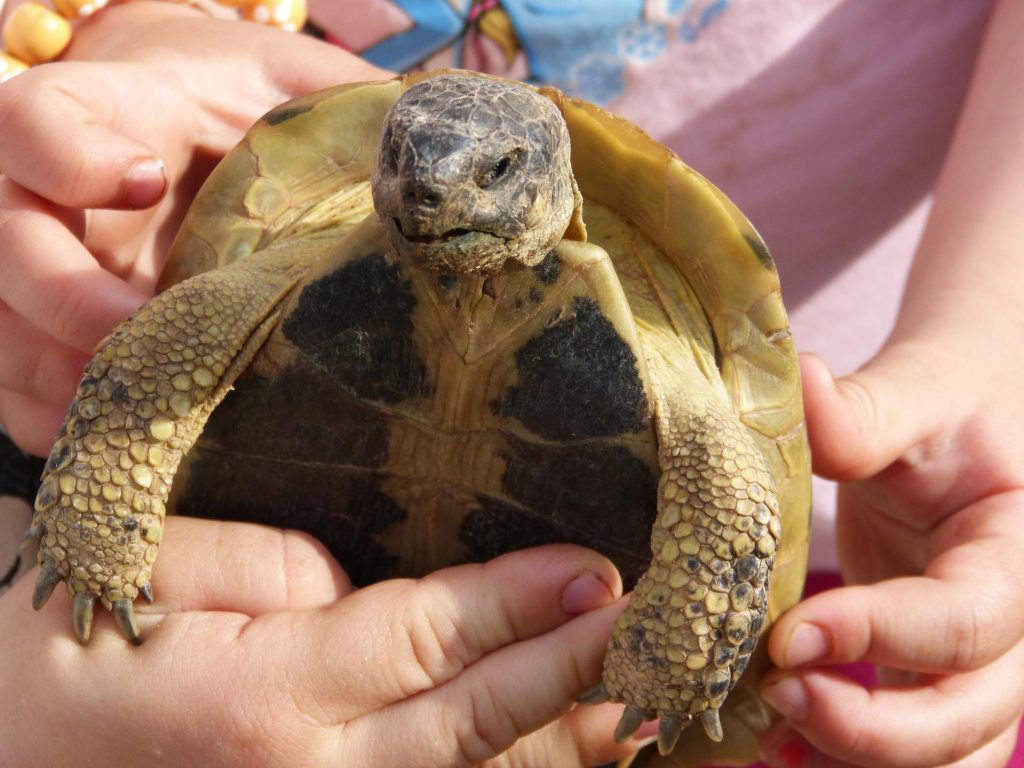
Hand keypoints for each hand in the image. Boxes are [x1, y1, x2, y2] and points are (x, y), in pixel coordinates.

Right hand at [0, 2, 388, 454]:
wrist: (208, 136)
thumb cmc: (263, 111)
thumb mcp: (310, 92)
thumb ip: (362, 118)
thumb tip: (455, 173)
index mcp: (117, 114)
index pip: (39, 119)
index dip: (67, 152)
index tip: (140, 178)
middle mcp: (58, 197)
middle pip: (3, 241)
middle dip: (59, 296)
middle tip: (138, 335)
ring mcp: (52, 270)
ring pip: (4, 331)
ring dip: (61, 382)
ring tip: (148, 420)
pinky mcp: (56, 337)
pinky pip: (24, 393)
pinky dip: (72, 428)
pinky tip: (138, 450)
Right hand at [1, 519, 652, 766]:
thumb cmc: (43, 641)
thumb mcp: (142, 571)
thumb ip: (270, 573)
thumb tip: (359, 596)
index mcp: (260, 699)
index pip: (426, 641)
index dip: (518, 605)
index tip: (595, 569)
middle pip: (466, 725)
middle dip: (567, 675)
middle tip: (648, 629)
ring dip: (555, 751)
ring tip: (636, 711)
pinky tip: (550, 758)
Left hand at [757, 350, 1023, 766]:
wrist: (971, 424)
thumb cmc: (952, 403)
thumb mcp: (918, 392)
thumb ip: (860, 411)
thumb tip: (799, 384)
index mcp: (1017, 556)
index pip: (963, 623)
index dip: (878, 638)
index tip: (788, 637)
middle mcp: (1014, 628)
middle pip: (966, 718)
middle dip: (868, 728)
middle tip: (774, 690)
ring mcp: (976, 660)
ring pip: (943, 749)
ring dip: (855, 755)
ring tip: (764, 730)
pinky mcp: (930, 667)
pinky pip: (910, 738)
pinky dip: (847, 753)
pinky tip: (777, 742)